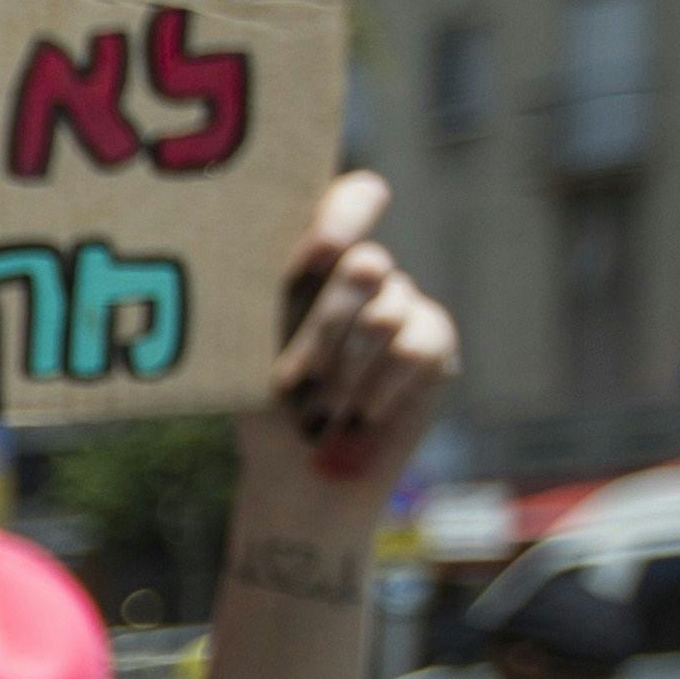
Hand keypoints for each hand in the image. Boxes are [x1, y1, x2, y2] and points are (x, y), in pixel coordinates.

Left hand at [240, 172, 458, 501]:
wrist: (295, 477)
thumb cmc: (257, 406)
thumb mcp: (245, 346)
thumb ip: (262, 297)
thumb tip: (274, 257)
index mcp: (311, 261)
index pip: (350, 202)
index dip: (346, 214)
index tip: (319, 248)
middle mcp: (361, 274)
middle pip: (365, 263)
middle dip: (325, 326)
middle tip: (294, 379)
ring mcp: (401, 302)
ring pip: (388, 310)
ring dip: (346, 370)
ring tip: (320, 407)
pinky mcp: (434, 339)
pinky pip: (418, 344)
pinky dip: (381, 386)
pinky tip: (360, 414)